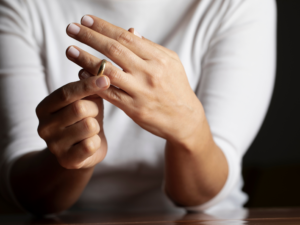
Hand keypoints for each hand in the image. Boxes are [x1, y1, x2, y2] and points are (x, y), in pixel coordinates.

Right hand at [36, 76, 109, 168]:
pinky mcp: (67, 160)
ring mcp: (53, 145)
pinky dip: (96, 142)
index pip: (66, 92)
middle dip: (94, 109)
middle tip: (93, 113)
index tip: (105, 78)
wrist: (82, 150)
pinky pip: (91, 145)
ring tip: (91, 129)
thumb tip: (95, 70)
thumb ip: (88, 87)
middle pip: (79, 108)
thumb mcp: (85, 100)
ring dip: (96, 126)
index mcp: (44, 108)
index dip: (87, 85)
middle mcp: (44, 126)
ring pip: (88, 126)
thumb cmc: (84, 119)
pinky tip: (90, 143)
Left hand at [66, 15, 203, 145]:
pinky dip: (93, 83)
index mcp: (158, 59)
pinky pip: (109, 93)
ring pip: (108, 72)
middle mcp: (149, 73)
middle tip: (71, 28)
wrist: (185, 119)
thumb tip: (130, 32)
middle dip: (90, 37)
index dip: (104, 27)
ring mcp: (141, 91)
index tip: (86, 20)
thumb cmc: (177, 88)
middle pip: (114, 50)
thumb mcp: (171, 63)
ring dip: (85, 59)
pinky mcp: (134, 109)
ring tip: (70, 50)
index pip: (126, 38)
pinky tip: (81, 74)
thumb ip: (150, 48)